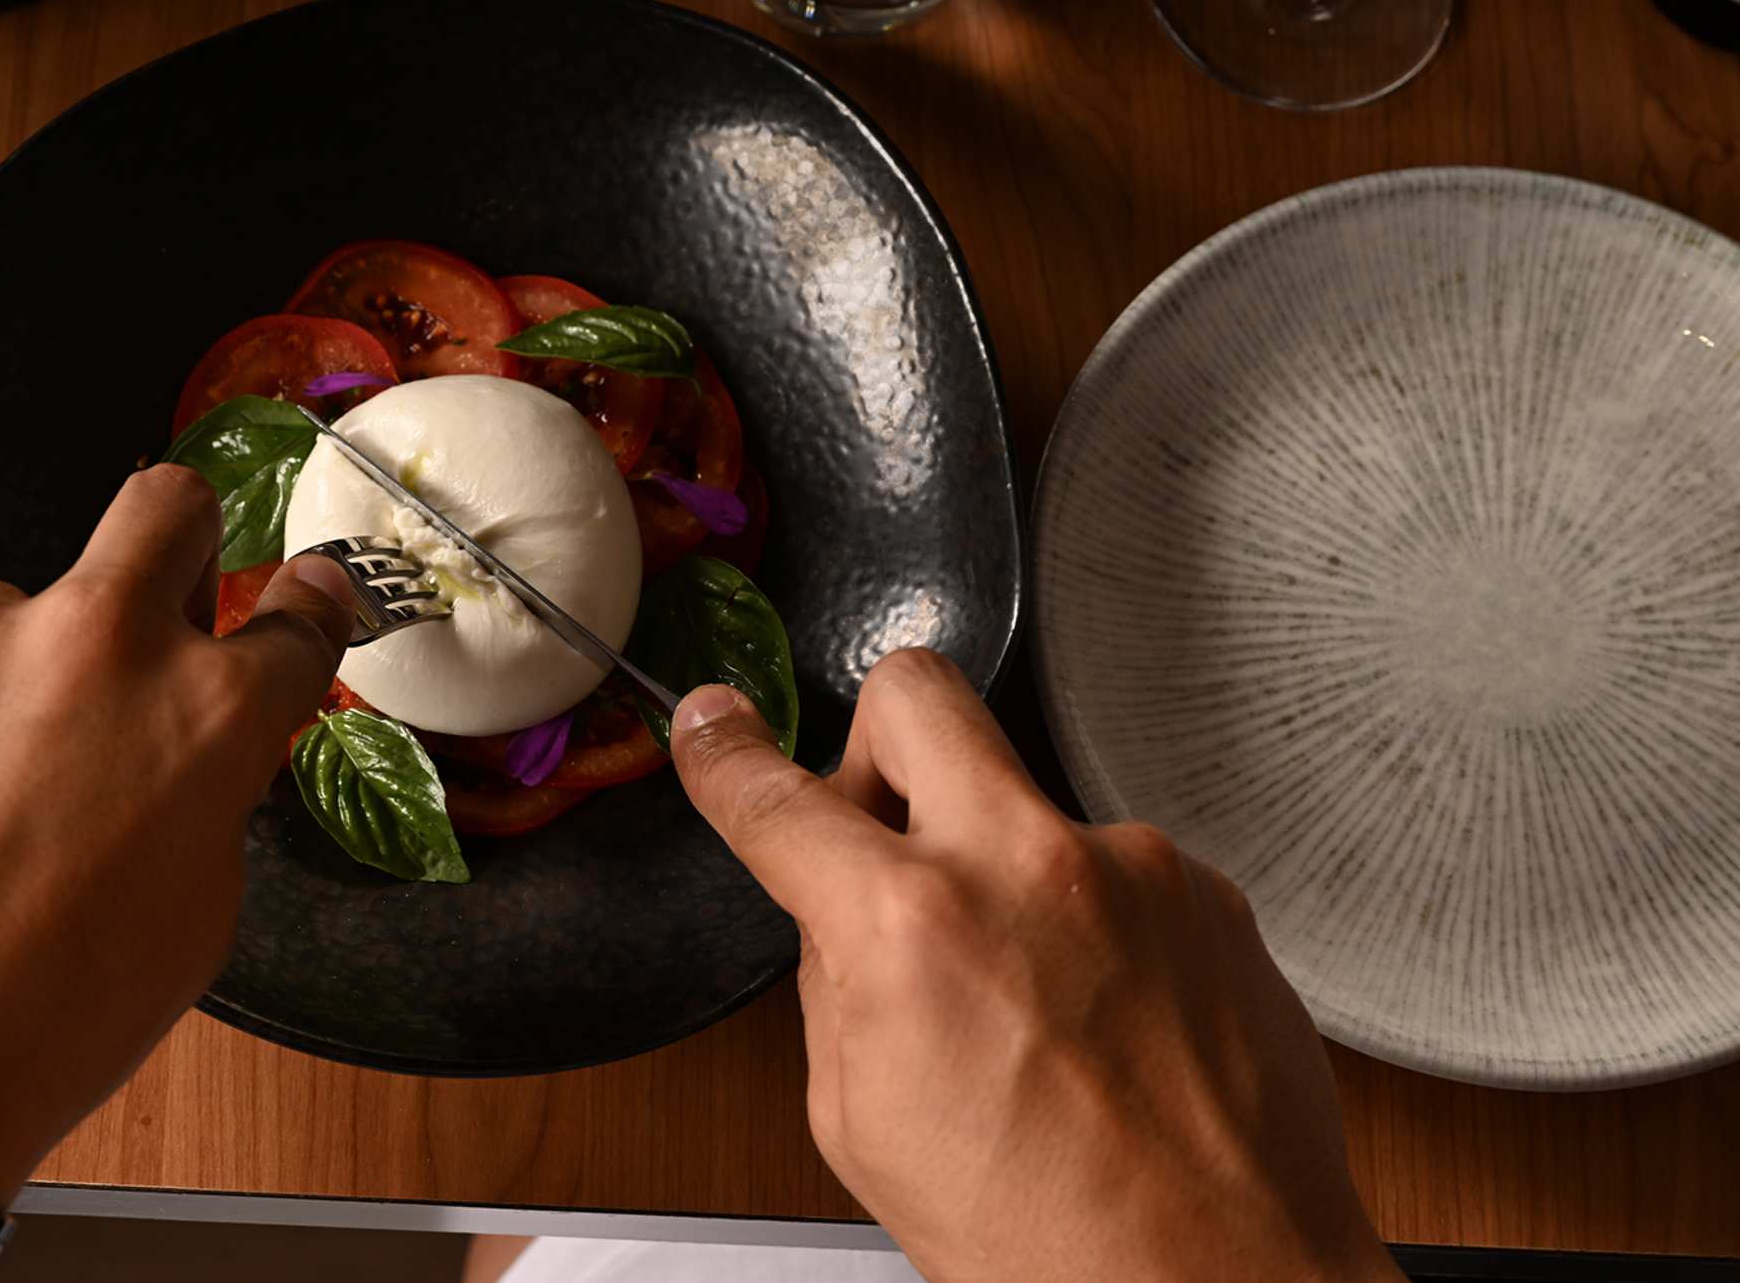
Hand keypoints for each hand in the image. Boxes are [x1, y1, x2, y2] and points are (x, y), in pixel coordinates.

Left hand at [0, 464, 354, 1207]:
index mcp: (200, 715)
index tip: (298, 597)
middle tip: (134, 620)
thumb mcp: (189, 920)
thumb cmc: (30, 1026)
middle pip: (165, 510)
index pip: (295, 616)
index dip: (302, 609)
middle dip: (173, 544)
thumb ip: (199, 795)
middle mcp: (89, 642)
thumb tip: (177, 751)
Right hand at [669, 652, 1401, 1282]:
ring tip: (1026, 997)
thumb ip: (836, 981)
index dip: (722, 755)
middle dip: (874, 742)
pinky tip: (1097, 1016)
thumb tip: (832, 909)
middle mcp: (1028, 867)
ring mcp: (1132, 870)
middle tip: (882, 822)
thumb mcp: (861, 1123)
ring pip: (1024, 801)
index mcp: (913, 928)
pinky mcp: (1208, 894)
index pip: (779, 799)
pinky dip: (1087, 922)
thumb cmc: (1049, 1238)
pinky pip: (1111, 868)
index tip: (714, 726)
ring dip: (1001, 866)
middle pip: (917, 694)